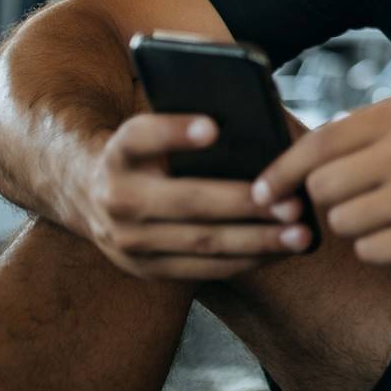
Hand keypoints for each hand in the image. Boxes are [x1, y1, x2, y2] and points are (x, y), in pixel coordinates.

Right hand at [76, 114, 313, 281]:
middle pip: (186, 201)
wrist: (91, 194)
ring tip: (300, 234)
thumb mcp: (156, 131)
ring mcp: (127, 240)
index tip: (213, 127)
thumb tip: (263, 121)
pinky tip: (281, 250)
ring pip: (200, 242)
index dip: (174, 132)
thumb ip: (195, 123)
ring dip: (257, 241)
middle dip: (244, 204)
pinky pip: (203, 269)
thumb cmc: (150, 152)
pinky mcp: (145, 269)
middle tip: (293, 203)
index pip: (140, 137)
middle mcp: (117, 197)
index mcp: (119, 151)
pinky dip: (247, 260)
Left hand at [250, 96, 390, 271]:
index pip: (317, 144)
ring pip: (343, 222)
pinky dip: (381, 247)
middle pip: (322, 187)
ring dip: (357, 225)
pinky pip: (370, 250)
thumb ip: (370, 132)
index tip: (263, 191)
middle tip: (356, 201)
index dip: (280, 172)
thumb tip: (304, 161)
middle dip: (329, 200)